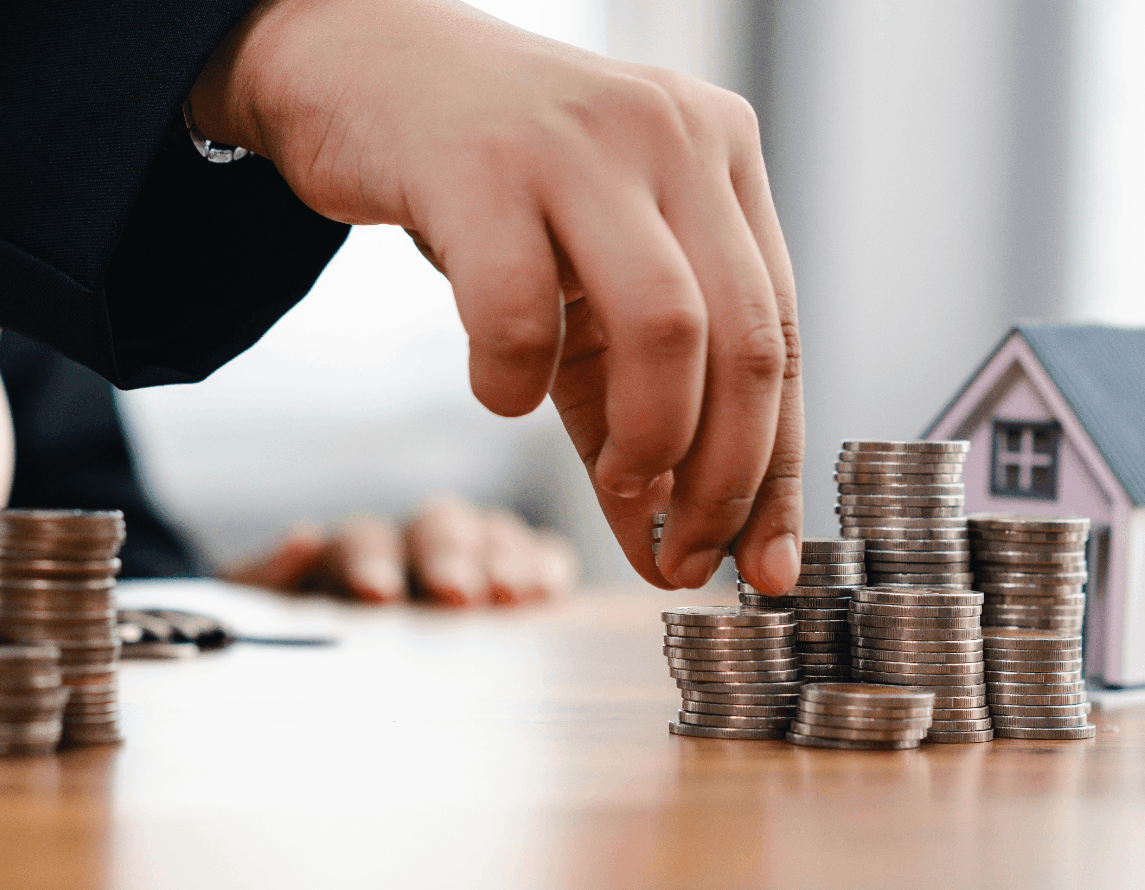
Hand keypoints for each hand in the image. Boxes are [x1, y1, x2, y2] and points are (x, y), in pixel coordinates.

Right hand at [189, 0, 803, 594]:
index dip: (774, 468)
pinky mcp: (485, 164)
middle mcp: (672, 136)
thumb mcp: (581, 284)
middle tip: (682, 556)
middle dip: (721, 479)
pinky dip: (510, 384)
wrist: (363, 68)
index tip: (763, 567)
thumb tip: (671, 544)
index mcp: (720, 157)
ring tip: (612, 487)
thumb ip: (629, 402)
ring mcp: (583, 143)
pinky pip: (521, 314)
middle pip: (744, 340)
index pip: (781, 334)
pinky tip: (495, 389)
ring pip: (667, 329)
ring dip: (645, 444)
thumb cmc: (485, 184)